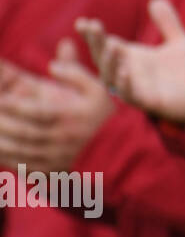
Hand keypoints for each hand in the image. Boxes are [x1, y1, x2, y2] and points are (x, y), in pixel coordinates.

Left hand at [0, 40, 113, 173]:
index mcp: (71, 117)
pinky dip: (8, 160)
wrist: (122, 153)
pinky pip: (25, 167)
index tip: (1, 99)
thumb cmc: (106, 119)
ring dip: (1, 143)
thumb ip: (76, 74)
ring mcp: (56, 157)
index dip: (15, 106)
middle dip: (2, 124)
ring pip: (21, 151)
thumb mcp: (99, 91)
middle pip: (24, 133)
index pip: (37, 112)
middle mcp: (61, 139)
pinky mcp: (52, 171)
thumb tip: (52, 65)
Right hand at [78, 0, 184, 125]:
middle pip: (104, 58)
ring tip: (111, 44)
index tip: (82, 22)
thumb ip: (168, 22)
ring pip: (112, 78)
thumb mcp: (180, 42)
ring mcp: (137, 88)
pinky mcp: (150, 102)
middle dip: (96, 43)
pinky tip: (125, 71)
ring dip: (110, 62)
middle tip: (93, 26)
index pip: (106, 44)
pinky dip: (126, 85)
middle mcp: (129, 73)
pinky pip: (132, 95)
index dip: (93, 35)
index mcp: (132, 58)